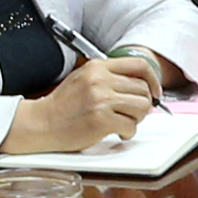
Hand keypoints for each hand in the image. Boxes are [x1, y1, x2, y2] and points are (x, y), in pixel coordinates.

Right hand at [4, 54, 157, 157]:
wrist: (42, 123)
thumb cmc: (64, 105)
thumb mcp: (84, 79)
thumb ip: (110, 77)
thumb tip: (142, 86)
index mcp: (98, 67)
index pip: (139, 65)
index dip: (153, 80)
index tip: (155, 92)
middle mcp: (100, 80)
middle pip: (143, 89)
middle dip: (143, 104)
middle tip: (131, 113)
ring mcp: (101, 100)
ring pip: (141, 107)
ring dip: (136, 119)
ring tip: (122, 122)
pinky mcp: (101, 120)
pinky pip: (130, 126)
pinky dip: (127, 132)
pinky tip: (116, 132)